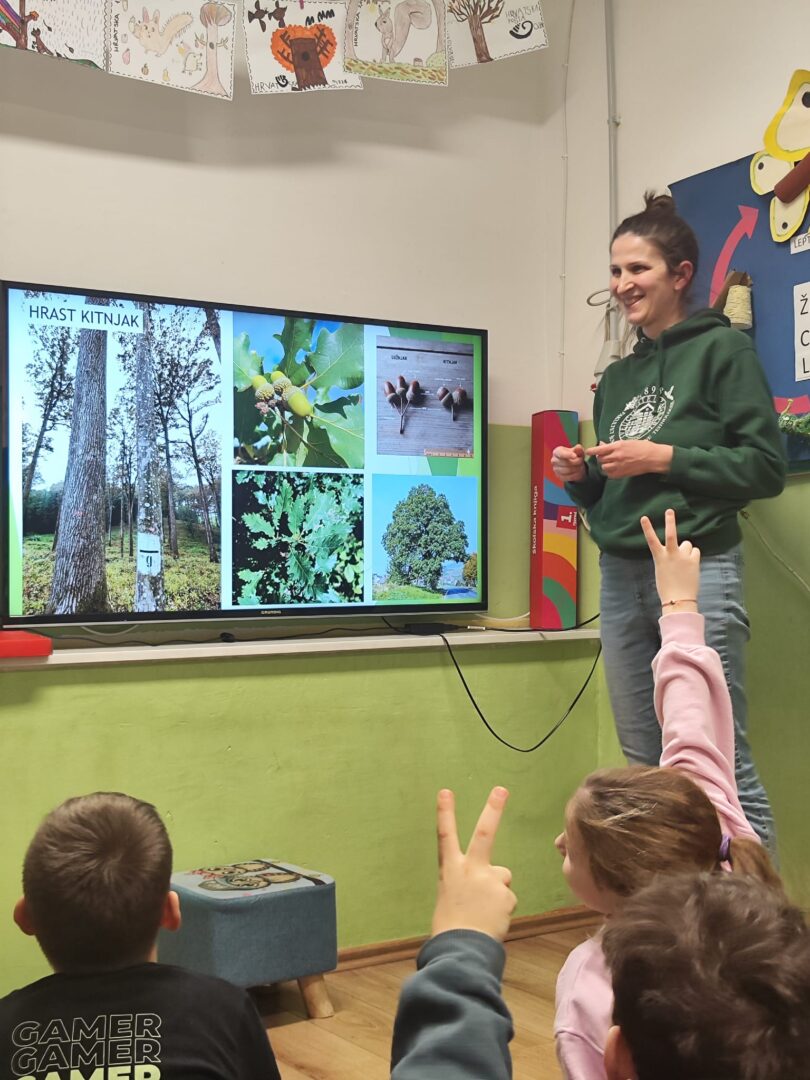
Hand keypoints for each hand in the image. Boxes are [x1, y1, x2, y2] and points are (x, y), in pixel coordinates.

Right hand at [432, 787, 516, 941]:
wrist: (461, 950)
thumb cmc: (451, 927)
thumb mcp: (451, 897)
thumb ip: (470, 882)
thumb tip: (492, 881)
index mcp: (451, 870)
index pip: (445, 836)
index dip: (445, 813)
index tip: (446, 791)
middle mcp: (471, 869)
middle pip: (484, 833)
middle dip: (492, 809)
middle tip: (501, 790)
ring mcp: (490, 879)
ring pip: (502, 877)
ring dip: (498, 890)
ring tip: (485, 912)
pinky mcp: (506, 893)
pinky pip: (508, 898)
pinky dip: (503, 909)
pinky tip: (493, 921)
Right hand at [551, 443, 585, 482]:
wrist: (574, 465)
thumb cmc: (575, 455)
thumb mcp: (578, 451)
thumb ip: (579, 449)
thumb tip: (578, 447)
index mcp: (557, 451)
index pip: (561, 454)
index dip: (568, 455)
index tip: (575, 456)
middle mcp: (554, 460)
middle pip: (565, 463)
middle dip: (576, 462)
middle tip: (581, 461)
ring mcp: (555, 469)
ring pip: (568, 470)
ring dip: (577, 469)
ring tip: (580, 466)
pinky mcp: (559, 477)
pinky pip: (568, 477)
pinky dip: (575, 475)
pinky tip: (578, 472)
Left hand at [585, 440, 672, 477]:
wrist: (653, 458)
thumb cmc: (642, 447)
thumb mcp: (627, 442)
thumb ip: (613, 444)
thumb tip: (602, 444)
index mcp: (617, 446)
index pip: (599, 449)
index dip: (592, 451)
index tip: (587, 451)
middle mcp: (616, 456)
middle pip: (600, 459)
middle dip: (601, 457)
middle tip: (605, 455)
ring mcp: (619, 466)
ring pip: (604, 467)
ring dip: (604, 465)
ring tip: (610, 462)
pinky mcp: (622, 474)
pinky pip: (610, 474)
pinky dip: (609, 472)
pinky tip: (614, 468)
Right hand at [640, 509, 699, 609]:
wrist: (679, 599)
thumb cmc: (667, 588)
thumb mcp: (662, 571)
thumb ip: (668, 558)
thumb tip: (679, 551)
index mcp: (660, 558)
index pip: (651, 540)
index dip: (647, 528)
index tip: (644, 517)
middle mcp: (671, 555)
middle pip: (671, 534)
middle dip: (670, 521)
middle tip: (669, 511)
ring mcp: (683, 557)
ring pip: (687, 544)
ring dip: (686, 549)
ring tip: (685, 561)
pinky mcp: (694, 560)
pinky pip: (695, 551)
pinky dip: (693, 556)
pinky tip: (691, 565)